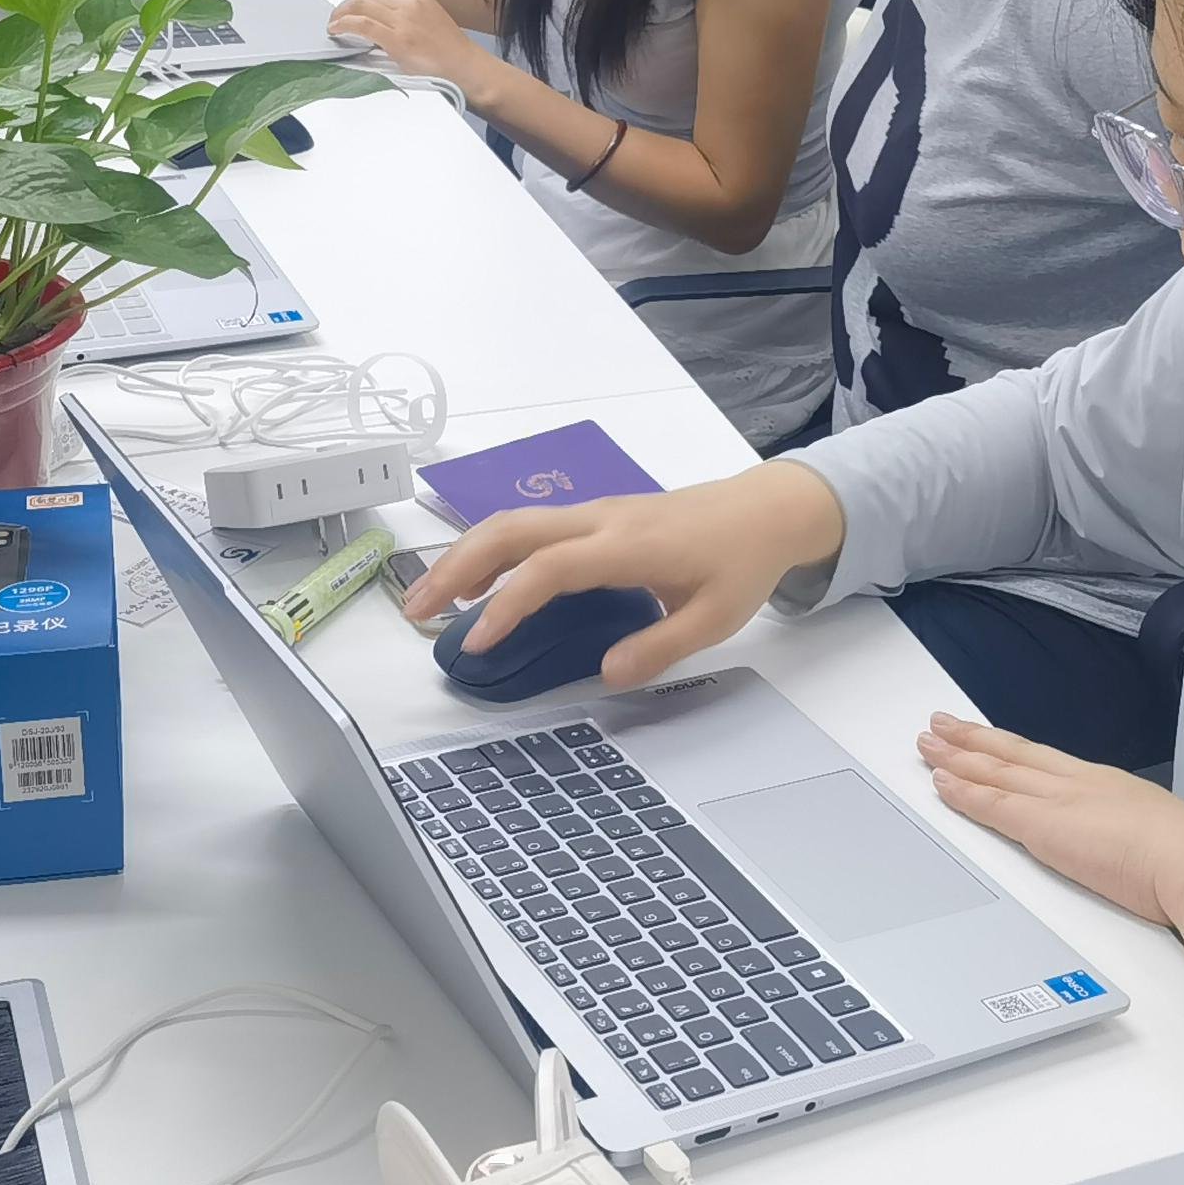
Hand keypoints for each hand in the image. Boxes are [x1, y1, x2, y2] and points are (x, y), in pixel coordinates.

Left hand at [324, 0, 484, 85]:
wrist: (464, 66)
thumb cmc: (447, 49)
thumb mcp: (427, 19)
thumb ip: (402, 14)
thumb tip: (373, 20)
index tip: (348, 9)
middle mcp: (410, 2)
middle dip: (345, 6)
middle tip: (336, 18)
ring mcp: (404, 19)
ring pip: (360, 6)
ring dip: (341, 14)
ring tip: (334, 25)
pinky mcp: (397, 39)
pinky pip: (362, 25)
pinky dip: (343, 25)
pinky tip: (336, 30)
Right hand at [402, 461, 846, 688]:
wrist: (767, 509)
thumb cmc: (741, 562)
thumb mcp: (714, 618)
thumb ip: (659, 647)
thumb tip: (604, 675)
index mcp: (626, 545)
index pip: (548, 569)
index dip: (506, 605)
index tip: (476, 644)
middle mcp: (600, 520)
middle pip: (510, 530)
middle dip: (456, 567)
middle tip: (417, 613)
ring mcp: (595, 513)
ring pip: (514, 522)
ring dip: (465, 555)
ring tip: (430, 601)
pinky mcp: (597, 517)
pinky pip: (532, 527)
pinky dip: (492, 550)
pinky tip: (478, 583)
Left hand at [915, 714, 1183, 928]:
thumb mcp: (1159, 837)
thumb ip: (1137, 839)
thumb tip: (1141, 853)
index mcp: (1105, 785)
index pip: (1044, 761)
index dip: (1010, 747)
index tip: (986, 736)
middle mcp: (1078, 784)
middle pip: (1013, 754)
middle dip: (973, 739)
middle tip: (940, 724)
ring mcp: (1060, 801)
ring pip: (996, 771)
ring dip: (957, 757)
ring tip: (927, 744)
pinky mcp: (1045, 826)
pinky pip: (993, 804)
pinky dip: (963, 792)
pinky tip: (941, 783)